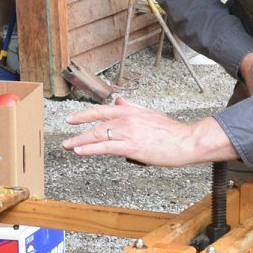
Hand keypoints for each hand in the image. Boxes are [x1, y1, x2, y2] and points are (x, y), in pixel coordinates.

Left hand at [63, 97, 233, 167]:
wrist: (186, 141)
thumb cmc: (171, 131)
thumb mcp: (149, 113)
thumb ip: (132, 107)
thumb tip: (119, 101)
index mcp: (130, 111)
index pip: (102, 110)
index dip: (84, 115)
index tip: (71, 119)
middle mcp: (127, 119)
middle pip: (96, 124)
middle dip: (78, 132)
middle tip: (66, 140)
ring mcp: (128, 133)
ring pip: (98, 136)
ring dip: (79, 142)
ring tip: (68, 146)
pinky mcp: (131, 146)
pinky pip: (106, 147)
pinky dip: (90, 149)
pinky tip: (80, 151)